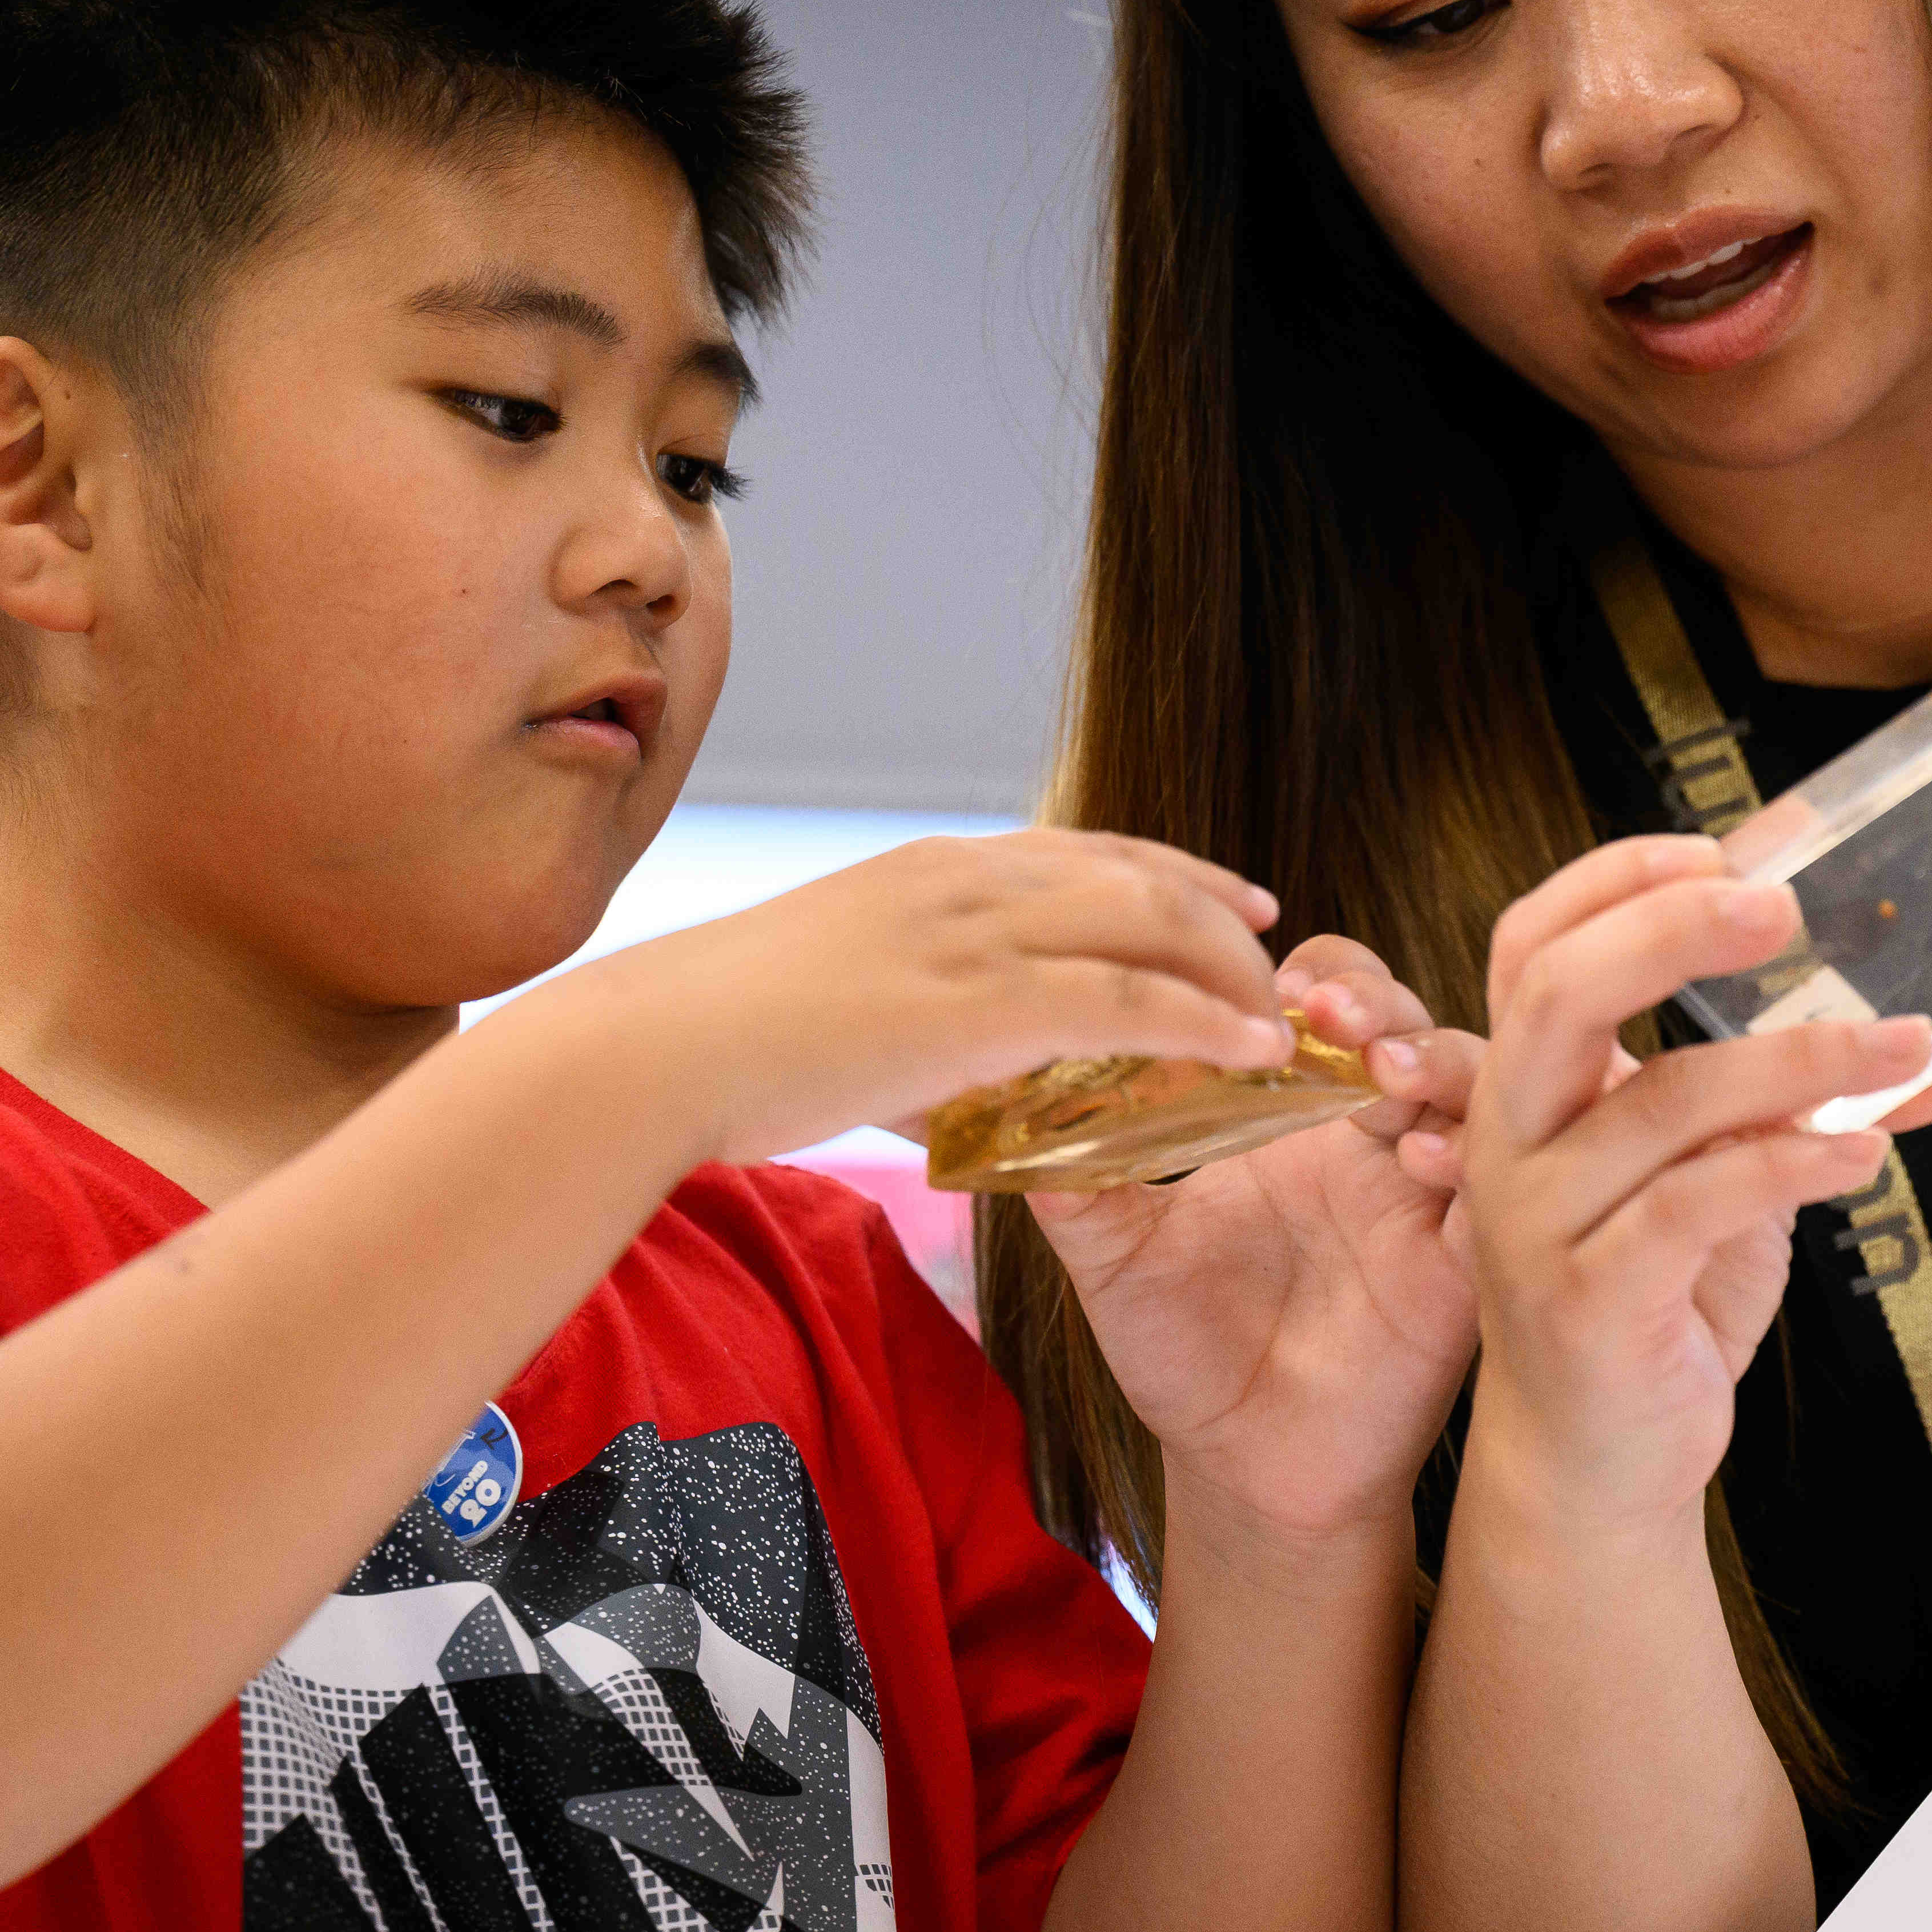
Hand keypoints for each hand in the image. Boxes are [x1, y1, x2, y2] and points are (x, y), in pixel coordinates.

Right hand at [681, 828, 1293, 1166]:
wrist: (653, 1051)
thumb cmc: (721, 1041)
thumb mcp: (833, 1000)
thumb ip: (903, 1027)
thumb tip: (934, 1083)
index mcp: (930, 870)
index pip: (1085, 848)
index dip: (1173, 870)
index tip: (1234, 899)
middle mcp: (963, 880)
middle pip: (1138, 875)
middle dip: (1221, 917)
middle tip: (1277, 963)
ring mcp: (970, 933)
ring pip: (1149, 923)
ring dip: (1228, 971)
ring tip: (1278, 1021)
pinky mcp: (974, 1002)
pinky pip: (1126, 1000)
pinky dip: (1203, 1020)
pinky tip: (1251, 1051)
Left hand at [1022, 937, 1481, 1549]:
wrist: (1242, 1470)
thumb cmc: (1185, 1352)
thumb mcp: (1115, 1258)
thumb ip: (1076, 1183)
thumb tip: (1006, 1104)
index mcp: (1298, 1117)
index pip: (1332, 1000)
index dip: (1321, 976)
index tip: (1279, 986)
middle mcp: (1373, 1141)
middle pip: (1410, 1023)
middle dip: (1381, 1003)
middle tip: (1332, 1018)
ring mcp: (1427, 1198)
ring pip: (1473, 1087)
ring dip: (1439, 1061)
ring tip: (1386, 1075)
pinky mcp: (1466, 1266)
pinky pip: (1497, 1192)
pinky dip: (1472, 1161)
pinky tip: (1423, 1163)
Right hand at [1452, 837, 1931, 1532]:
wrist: (1596, 1462)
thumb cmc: (1656, 1303)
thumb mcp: (1732, 1184)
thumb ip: (1802, 1109)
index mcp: (1529, 1088)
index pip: (1535, 943)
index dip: (1616, 881)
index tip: (1721, 848)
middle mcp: (1513, 1139)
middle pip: (1561, 991)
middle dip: (1671, 930)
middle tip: (1781, 911)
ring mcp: (1537, 1220)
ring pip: (1662, 1101)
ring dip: (1799, 1060)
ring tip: (1905, 1047)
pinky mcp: (1587, 1298)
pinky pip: (1693, 1205)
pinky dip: (1789, 1165)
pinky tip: (1862, 1154)